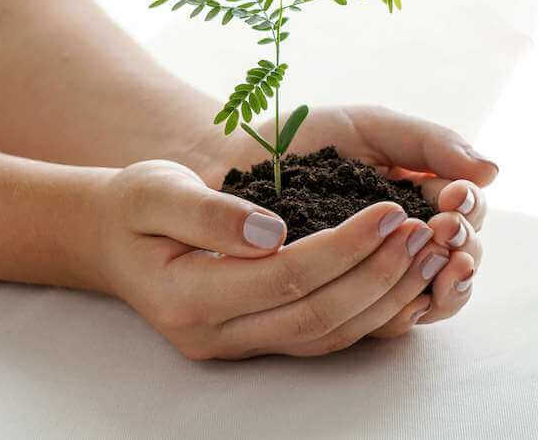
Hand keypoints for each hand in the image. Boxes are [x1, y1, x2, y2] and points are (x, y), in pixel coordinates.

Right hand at [93, 159, 453, 358]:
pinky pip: (324, 337)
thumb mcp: (156, 191)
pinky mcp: (256, 341)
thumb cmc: (134, 208)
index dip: (346, 246)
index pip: (287, 277)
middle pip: (319, 314)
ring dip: (385, 296)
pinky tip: (399, 278)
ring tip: (425, 252)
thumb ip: (207, 212)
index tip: (389, 209)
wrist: (112, 240)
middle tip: (423, 230)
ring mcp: (237, 345)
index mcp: (189, 297)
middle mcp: (215, 335)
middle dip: (379, 272)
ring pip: (329, 335)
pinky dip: (369, 312)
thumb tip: (273, 230)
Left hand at [208, 105, 496, 337]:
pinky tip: (409, 300)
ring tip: (441, 266)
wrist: (231, 161)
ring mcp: (377, 275)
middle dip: (463, 250)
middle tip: (447, 234)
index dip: (469, 209)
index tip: (455, 197)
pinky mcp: (343, 303)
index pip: (467, 213)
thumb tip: (492, 171)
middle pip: (459, 260)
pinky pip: (385, 322)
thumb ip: (430, 143)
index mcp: (419, 197)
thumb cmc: (301, 138)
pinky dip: (404, 312)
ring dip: (445, 286)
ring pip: (432, 297)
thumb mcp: (371, 128)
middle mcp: (406, 241)